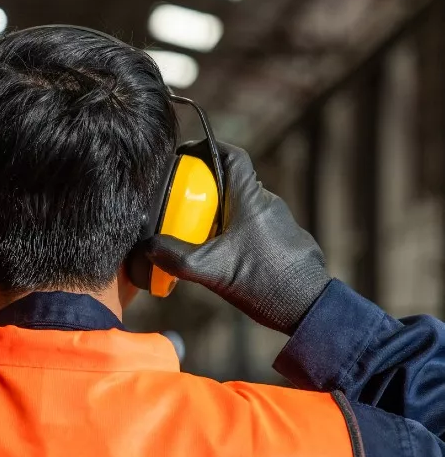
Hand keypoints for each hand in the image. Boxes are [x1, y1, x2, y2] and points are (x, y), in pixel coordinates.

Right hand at [141, 141, 329, 334]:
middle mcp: (267, 203)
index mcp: (251, 199)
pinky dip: (232, 231)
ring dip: (218, 213)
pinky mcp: (283, 239)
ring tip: (196, 234)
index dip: (206, 148)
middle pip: (231, 182)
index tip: (185, 156)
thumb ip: (174, 257)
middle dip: (203, 189)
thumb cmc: (264, 282)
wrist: (307, 307)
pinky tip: (220, 255)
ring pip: (241, 206)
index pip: (231, 155)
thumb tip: (148, 246)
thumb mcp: (209, 270)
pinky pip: (251, 225)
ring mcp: (278, 221)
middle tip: (180, 204)